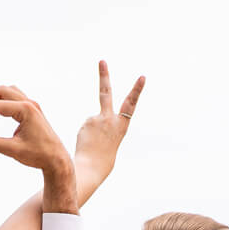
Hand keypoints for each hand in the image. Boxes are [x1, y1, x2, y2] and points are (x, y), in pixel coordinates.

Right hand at [0, 85, 75, 207]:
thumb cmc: (39, 155)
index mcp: (26, 110)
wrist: (57, 159)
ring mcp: (32, 105)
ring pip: (8, 91)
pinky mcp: (32, 110)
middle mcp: (29, 103)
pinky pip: (14, 97)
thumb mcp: (13, 150)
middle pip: (1, 90)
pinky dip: (2, 101)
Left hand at [74, 60, 144, 194]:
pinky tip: (87, 144)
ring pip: (93, 121)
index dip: (137, 90)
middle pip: (106, 92)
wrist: (92, 168)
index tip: (142, 76)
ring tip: (94, 146)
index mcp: (122, 126)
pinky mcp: (86, 123)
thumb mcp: (111, 142)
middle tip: (102, 60)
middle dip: (104, 75)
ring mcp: (96, 119)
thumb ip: (105, 127)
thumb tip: (92, 120)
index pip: (131, 104)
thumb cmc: (103, 160)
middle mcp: (110, 119)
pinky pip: (86, 127)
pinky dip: (85, 135)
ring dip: (92, 133)